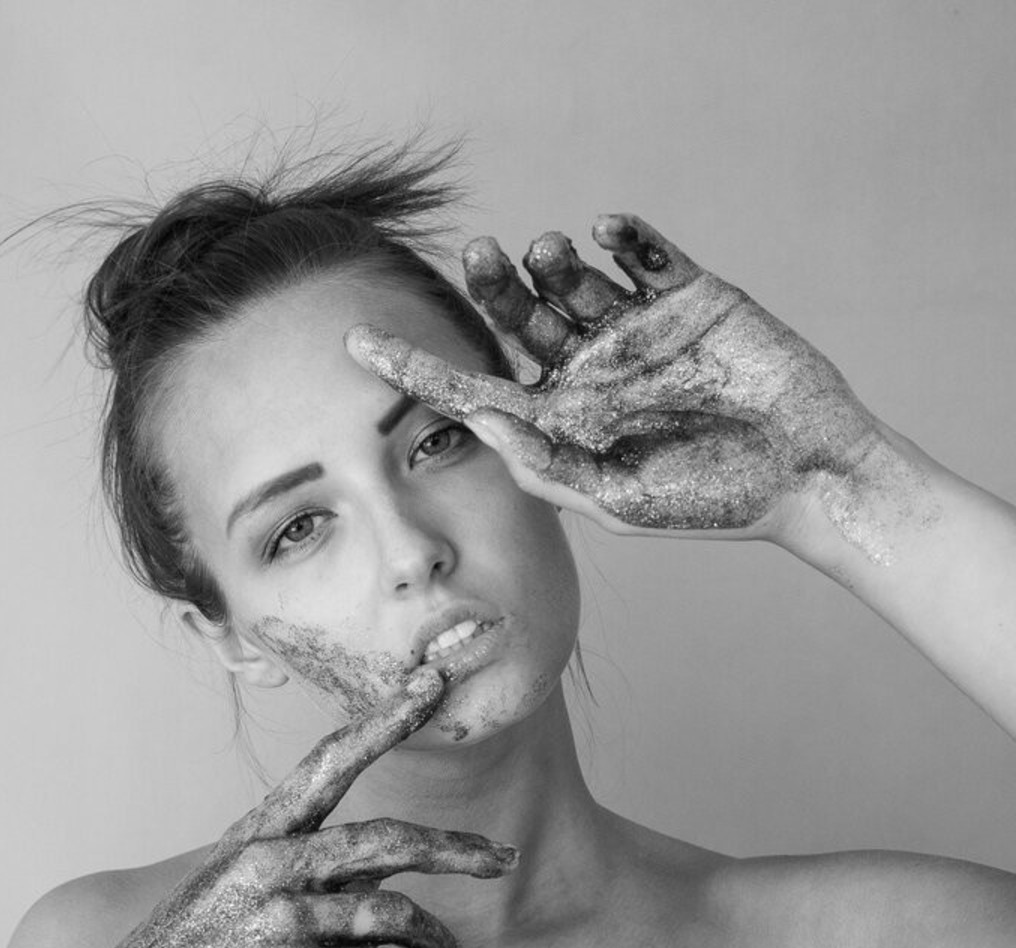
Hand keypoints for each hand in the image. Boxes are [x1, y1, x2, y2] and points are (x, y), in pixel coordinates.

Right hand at [46, 668, 517, 947]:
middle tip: (506, 858)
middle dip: (459, 849)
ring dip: (440, 940)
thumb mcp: (233, 890)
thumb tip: (394, 878)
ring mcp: (280, 921)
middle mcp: (269, 866)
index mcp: (256, 835)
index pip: (332, 761)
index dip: (387, 719)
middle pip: (389, 840)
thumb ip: (310, 872)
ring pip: (395, 912)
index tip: (433, 683)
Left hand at [347, 215, 882, 538]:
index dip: (416, 369)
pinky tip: (605, 233)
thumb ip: (547, 463)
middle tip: (478, 255)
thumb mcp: (618, 498)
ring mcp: (640, 333)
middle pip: (520, 320)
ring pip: (575, 281)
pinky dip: (622, 237)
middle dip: (492, 287)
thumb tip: (478, 424)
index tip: (355, 344)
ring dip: (552, 260)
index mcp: (564, 423)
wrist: (806, 475)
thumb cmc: (713, 501)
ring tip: (550, 250)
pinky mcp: (691, 298)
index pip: (477, 390)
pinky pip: (646, 254)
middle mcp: (592, 373)